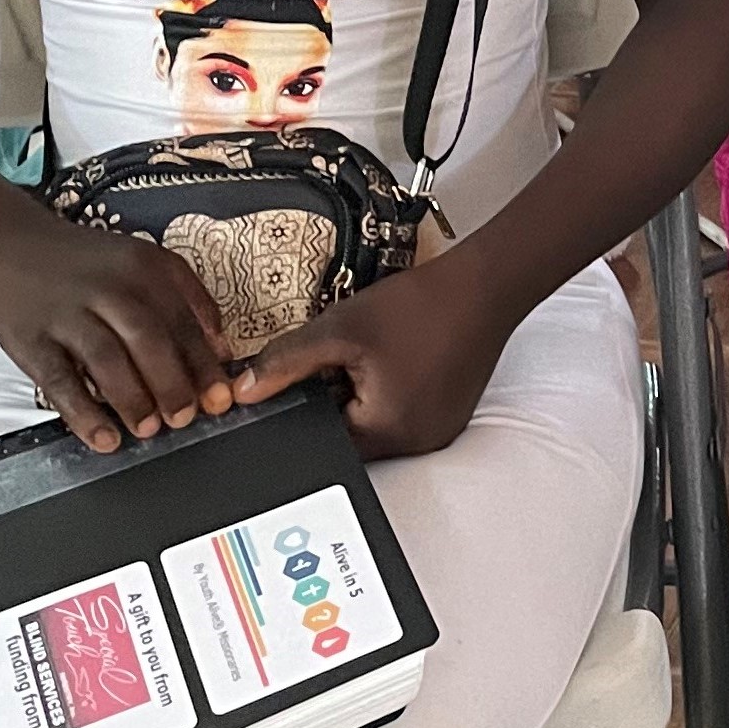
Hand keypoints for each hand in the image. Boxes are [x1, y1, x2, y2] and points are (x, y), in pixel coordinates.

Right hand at [0, 222, 235, 452]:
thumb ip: (188, 300)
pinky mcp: (29, 339)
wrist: (4, 244)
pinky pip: (59, 380)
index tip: (220, 398)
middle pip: (148, 340)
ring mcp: (65, 313)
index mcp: (144, 268)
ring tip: (149, 428)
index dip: (205, 365)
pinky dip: (83, 413)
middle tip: (185, 418)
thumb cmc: (86, 264)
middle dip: (172, 385)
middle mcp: (106, 288)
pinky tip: (104, 437)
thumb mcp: (145, 263)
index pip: (184, 322)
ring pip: (106, 360)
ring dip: (133, 400)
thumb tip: (222, 350)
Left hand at [232, 264, 516, 459]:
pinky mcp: (450, 414)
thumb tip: (243, 392)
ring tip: (378, 355)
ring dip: (365, 395)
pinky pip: (405, 413)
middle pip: (351, 434)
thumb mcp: (339, 329)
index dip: (308, 405)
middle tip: (347, 358)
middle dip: (338, 398)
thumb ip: (285, 363)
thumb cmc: (420, 306)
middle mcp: (417, 442)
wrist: (485, 284)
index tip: (313, 373)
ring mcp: (439, 431)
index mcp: (388, 431)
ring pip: (378, 423)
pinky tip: (401, 357)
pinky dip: (393, 391)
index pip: (322, 438)